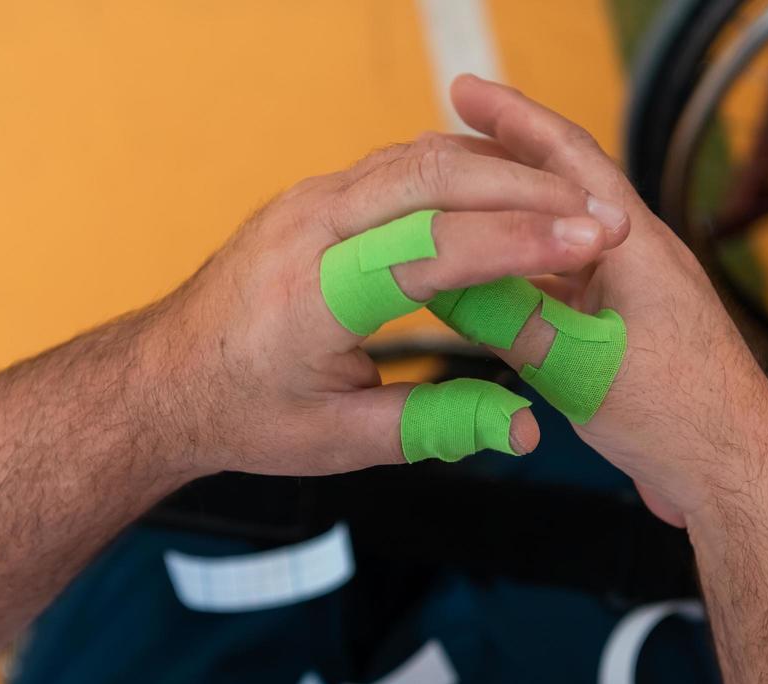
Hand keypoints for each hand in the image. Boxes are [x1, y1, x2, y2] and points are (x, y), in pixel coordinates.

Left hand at [150, 133, 629, 477]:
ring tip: (573, 204)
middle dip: (528, 190)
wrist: (166, 380)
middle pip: (433, 176)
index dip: (519, 241)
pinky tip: (511, 192)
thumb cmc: (245, 413)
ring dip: (501, 173)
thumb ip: (437, 427)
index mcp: (313, 293)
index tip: (590, 240)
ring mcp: (308, 203)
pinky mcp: (316, 198)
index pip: (433, 246)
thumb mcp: (339, 441)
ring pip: (419, 158)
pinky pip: (399, 166)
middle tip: (601, 215)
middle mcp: (307, 229)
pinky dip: (463, 172)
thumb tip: (525, 427)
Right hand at [446, 75, 767, 526]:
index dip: (512, 119)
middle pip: (561, 192)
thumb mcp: (579, 364)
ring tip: (458, 213)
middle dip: (502, 164)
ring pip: (560, 243)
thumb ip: (511, 320)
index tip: (466, 92)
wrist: (734, 475)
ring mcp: (637, 296)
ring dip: (511, 225)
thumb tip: (446, 283)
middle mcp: (639, 259)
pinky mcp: (630, 335)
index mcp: (636, 247)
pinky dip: (526, 278)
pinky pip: (568, 287)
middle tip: (446, 146)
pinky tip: (496, 286)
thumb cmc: (681, 418)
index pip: (568, 159)